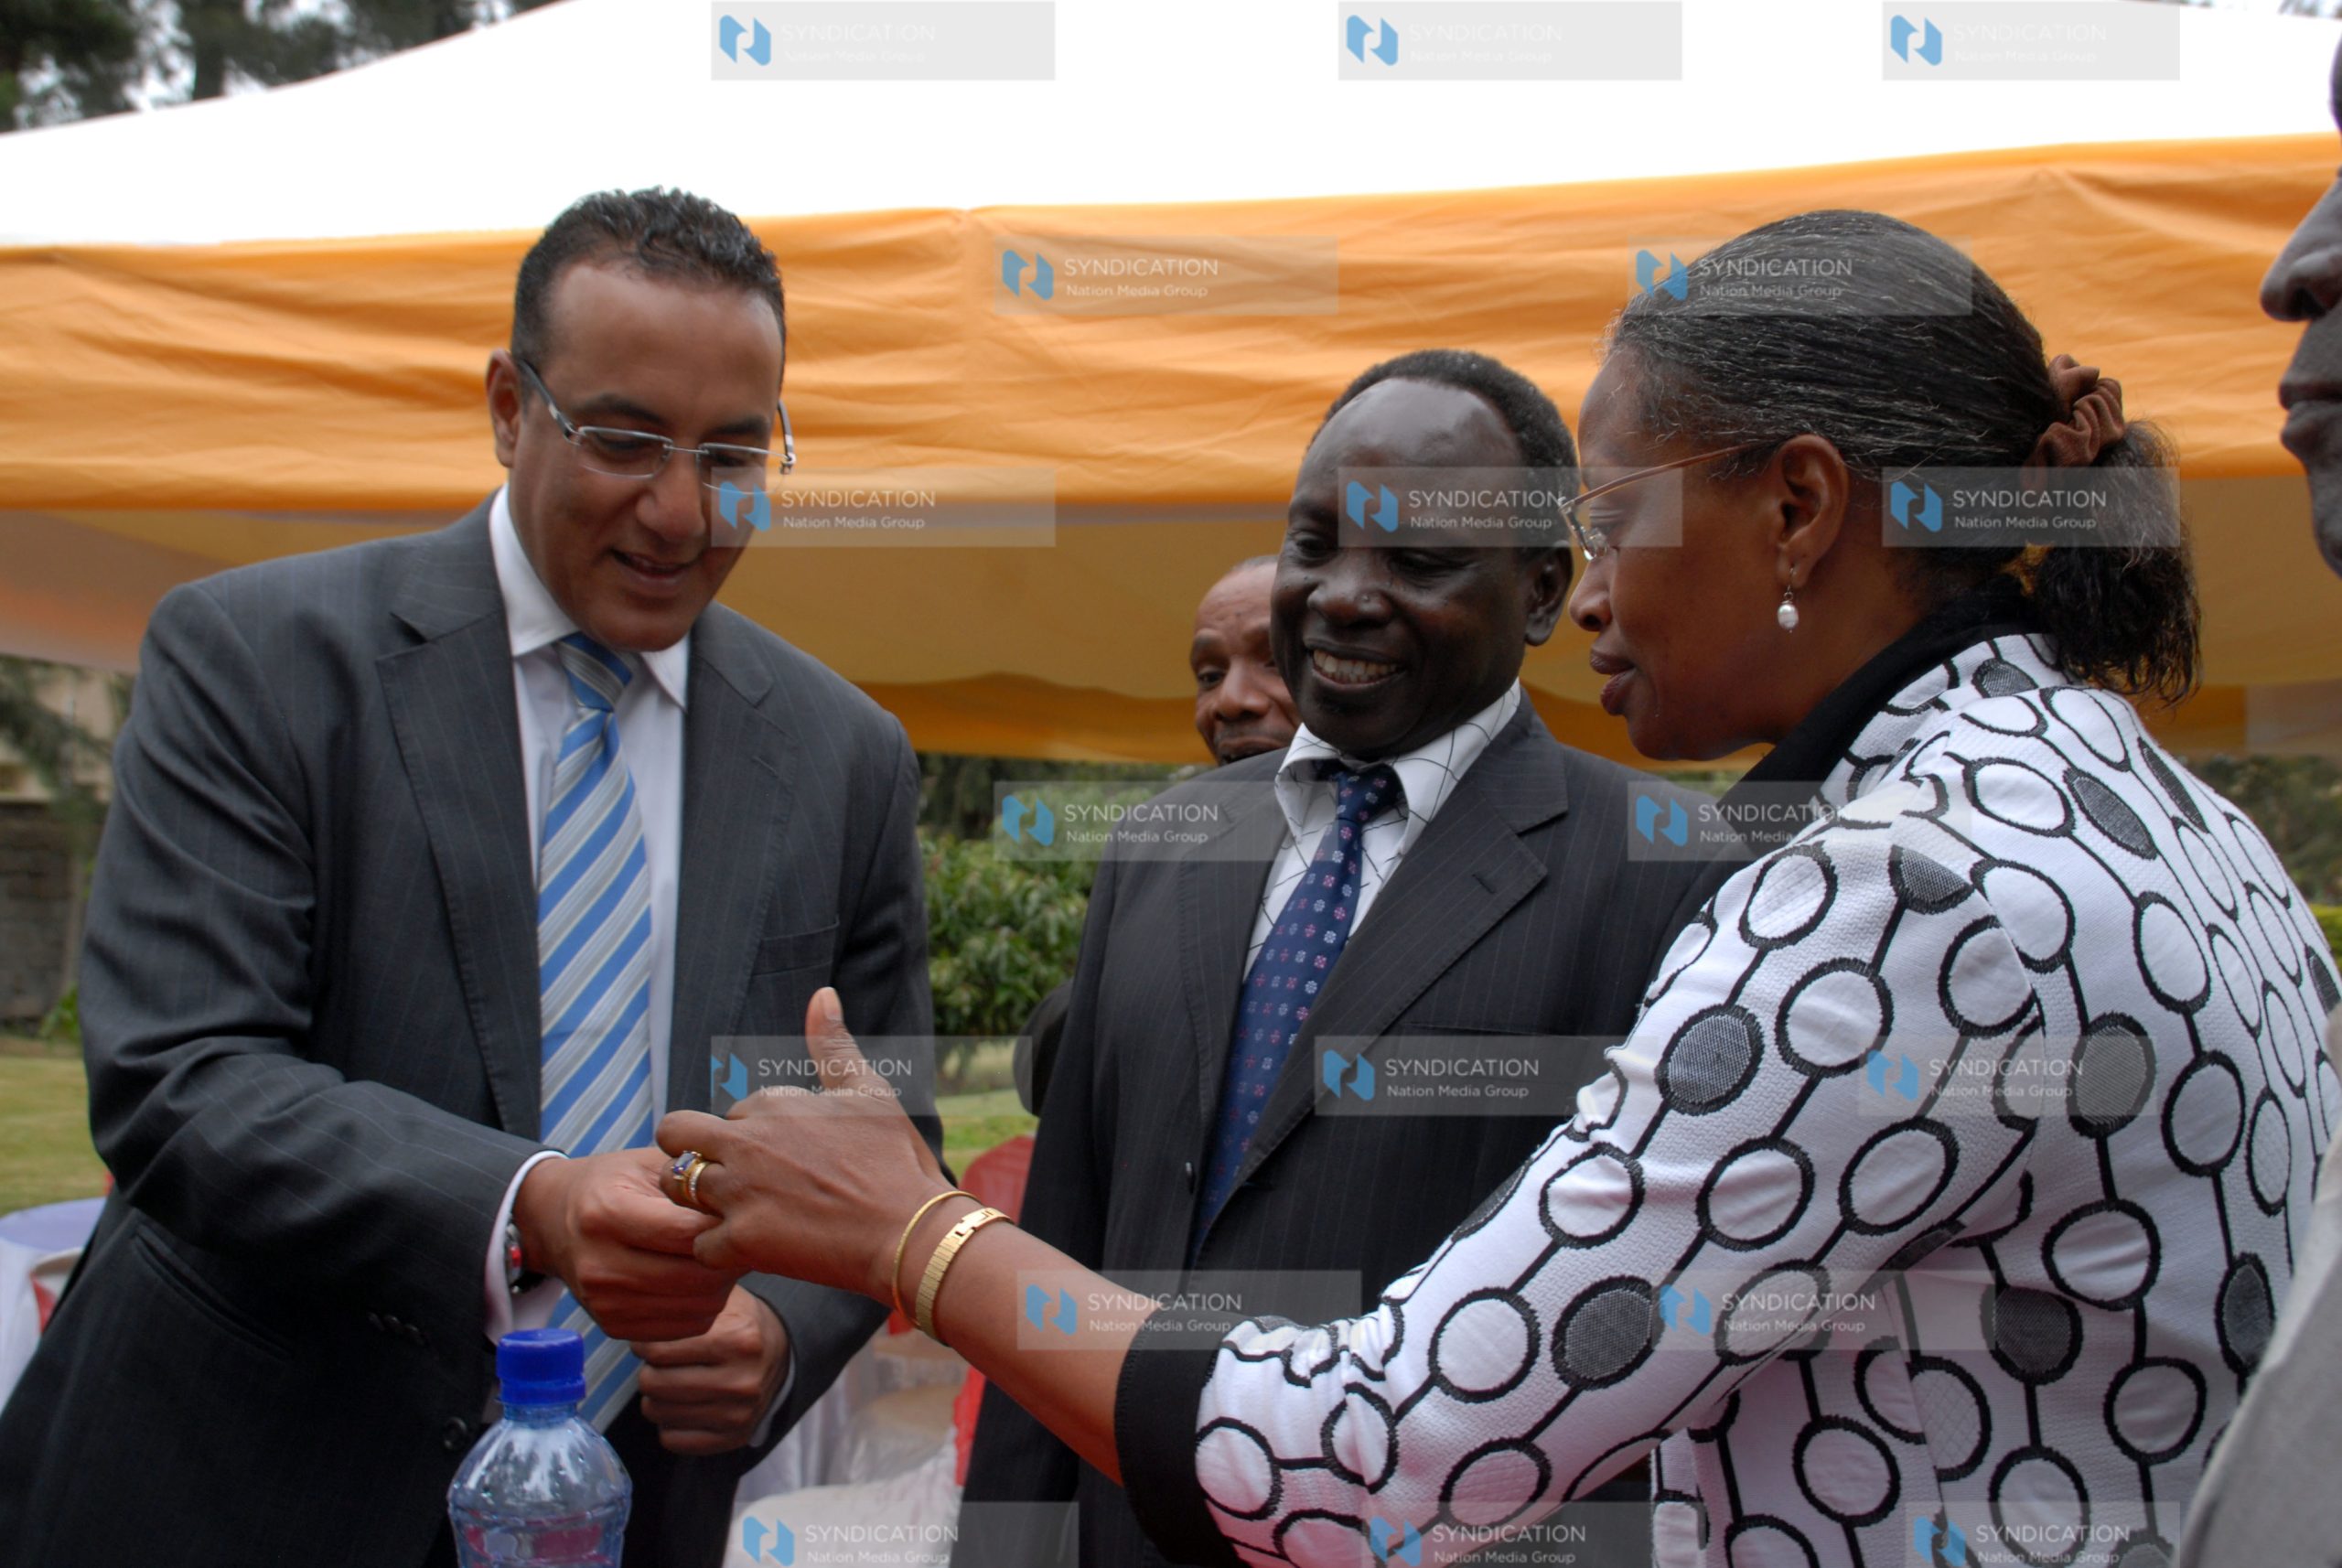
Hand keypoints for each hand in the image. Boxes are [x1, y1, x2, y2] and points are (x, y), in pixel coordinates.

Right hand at [513, 1147, 741, 1340]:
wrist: (554, 1221)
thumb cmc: (609, 1184)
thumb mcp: (646, 1163)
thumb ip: (690, 1179)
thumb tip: (744, 1200)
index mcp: (605, 1213)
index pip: (686, 1232)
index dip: (724, 1224)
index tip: (740, 1213)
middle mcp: (600, 1264)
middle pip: (695, 1275)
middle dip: (730, 1257)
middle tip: (744, 1237)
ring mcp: (605, 1302)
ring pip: (698, 1305)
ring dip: (723, 1282)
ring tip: (723, 1255)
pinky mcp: (615, 1327)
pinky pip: (687, 1327)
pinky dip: (706, 1304)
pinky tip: (701, 1278)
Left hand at [633, 1285, 791, 1454]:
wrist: (779, 1355)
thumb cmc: (738, 1323)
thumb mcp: (720, 1300)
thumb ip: (682, 1301)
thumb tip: (633, 1307)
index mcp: (738, 1340)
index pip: (657, 1350)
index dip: (642, 1344)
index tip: (648, 1341)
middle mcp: (741, 1381)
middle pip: (653, 1384)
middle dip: (648, 1370)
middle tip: (659, 1363)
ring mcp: (738, 1415)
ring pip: (657, 1413)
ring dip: (656, 1397)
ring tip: (671, 1382)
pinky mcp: (733, 1439)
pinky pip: (671, 1440)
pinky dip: (669, 1423)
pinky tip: (684, 1405)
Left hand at [657, 988, 948, 1302]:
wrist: (912, 1233)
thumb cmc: (896, 1161)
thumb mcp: (870, 1092)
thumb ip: (834, 1046)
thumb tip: (822, 993)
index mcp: (772, 1103)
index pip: (731, 1108)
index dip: (752, 1131)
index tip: (785, 1154)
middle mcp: (745, 1142)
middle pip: (673, 1133)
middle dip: (688, 1148)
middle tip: (724, 1173)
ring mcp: (738, 1193)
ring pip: (676, 1186)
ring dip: (697, 1198)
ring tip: (737, 1211)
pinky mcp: (741, 1242)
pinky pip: (700, 1245)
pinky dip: (720, 1249)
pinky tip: (755, 1248)